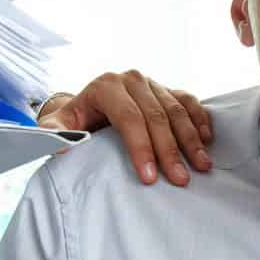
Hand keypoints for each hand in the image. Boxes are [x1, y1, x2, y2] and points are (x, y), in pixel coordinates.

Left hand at [38, 70, 213, 186]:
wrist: (89, 106)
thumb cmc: (75, 121)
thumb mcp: (59, 126)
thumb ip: (53, 134)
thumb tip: (61, 145)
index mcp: (106, 86)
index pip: (128, 118)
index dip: (141, 148)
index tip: (150, 177)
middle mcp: (131, 80)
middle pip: (156, 116)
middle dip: (170, 150)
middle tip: (180, 179)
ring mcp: (152, 83)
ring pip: (176, 110)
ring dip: (191, 139)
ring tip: (202, 166)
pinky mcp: (167, 89)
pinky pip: (189, 101)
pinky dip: (200, 120)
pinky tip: (207, 141)